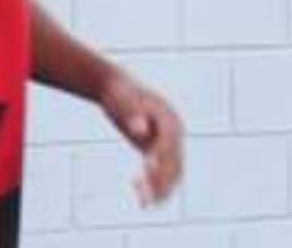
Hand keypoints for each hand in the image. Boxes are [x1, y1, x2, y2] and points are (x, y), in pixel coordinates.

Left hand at [99, 71, 183, 205]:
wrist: (116, 88)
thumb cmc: (120, 92)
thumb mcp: (124, 100)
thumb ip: (133, 114)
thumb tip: (139, 130)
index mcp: (170, 119)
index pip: (168, 142)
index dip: (159, 155)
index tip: (147, 167)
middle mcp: (174, 134)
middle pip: (175, 161)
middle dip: (163, 179)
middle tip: (148, 196)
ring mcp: (167, 143)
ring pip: (171, 172)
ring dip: (160, 189)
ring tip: (144, 204)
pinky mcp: (155, 150)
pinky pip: (160, 172)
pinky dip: (153, 185)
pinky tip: (141, 198)